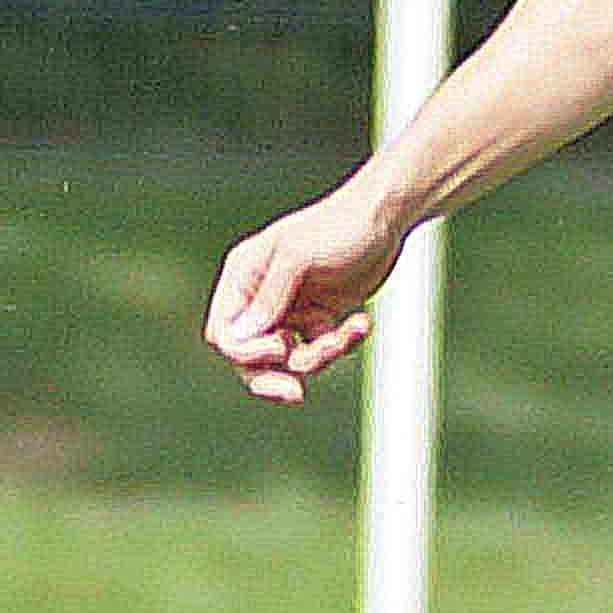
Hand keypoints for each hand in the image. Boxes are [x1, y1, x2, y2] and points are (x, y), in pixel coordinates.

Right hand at [206, 185, 418, 402]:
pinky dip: (341, 344)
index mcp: (244, 275)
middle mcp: (262, 296)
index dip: (245, 351)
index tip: (280, 347)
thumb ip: (268, 297)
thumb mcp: (299, 257)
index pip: (225, 332)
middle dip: (274, 375)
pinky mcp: (320, 318)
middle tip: (296, 393)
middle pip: (250, 356)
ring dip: (320, 355)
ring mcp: (291, 308)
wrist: (386, 218)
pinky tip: (361, 324)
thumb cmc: (339, 227)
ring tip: (346, 334)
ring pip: (290, 360)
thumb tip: (238, 338)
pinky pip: (320, 349)